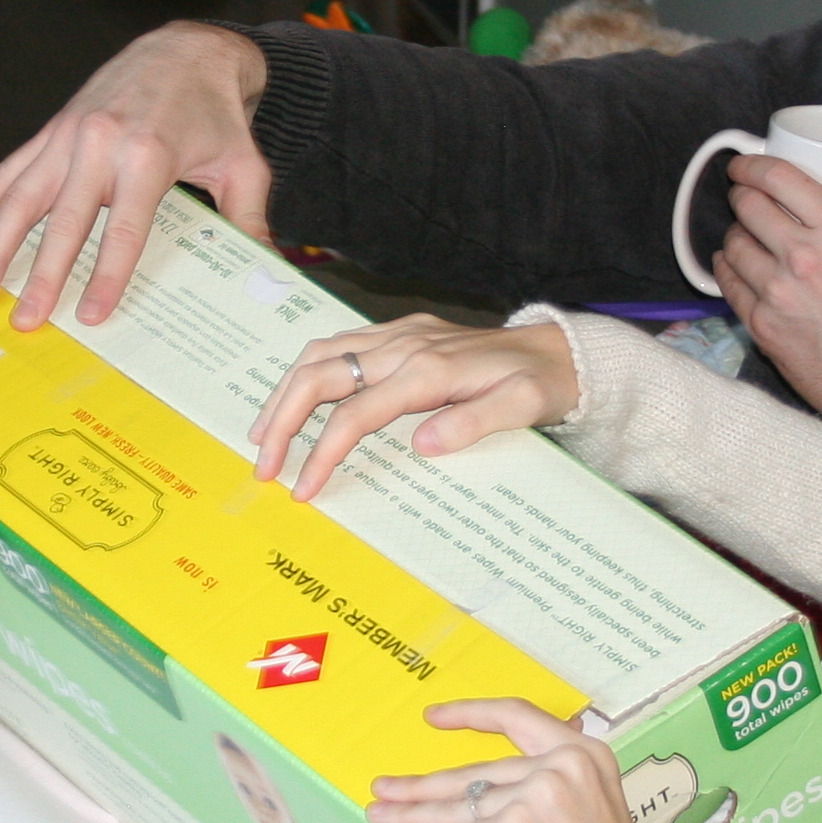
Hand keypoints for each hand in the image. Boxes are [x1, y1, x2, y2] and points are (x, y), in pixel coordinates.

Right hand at [0, 23, 273, 329]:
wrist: (186, 49)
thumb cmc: (215, 112)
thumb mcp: (245, 164)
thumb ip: (247, 218)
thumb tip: (262, 271)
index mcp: (149, 156)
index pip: (123, 230)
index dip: (106, 275)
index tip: (89, 314)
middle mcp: (101, 144)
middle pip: (65, 222)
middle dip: (42, 275)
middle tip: (25, 320)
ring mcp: (69, 135)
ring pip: (22, 197)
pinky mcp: (52, 130)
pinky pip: (8, 171)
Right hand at [249, 316, 580, 499]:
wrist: (557, 350)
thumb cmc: (539, 383)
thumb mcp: (522, 406)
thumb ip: (474, 424)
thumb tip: (422, 443)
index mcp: (428, 370)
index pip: (355, 413)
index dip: (322, 451)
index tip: (304, 488)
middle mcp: (404, 346)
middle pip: (319, 375)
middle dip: (282, 419)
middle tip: (264, 466)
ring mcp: (399, 335)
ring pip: (321, 354)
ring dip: (285, 393)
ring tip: (264, 435)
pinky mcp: (401, 333)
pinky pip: (338, 345)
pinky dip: (307, 373)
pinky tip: (296, 399)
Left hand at [364, 702, 676, 822]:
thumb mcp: (594, 818)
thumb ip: (555, 793)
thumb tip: (489, 795)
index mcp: (587, 755)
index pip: (518, 717)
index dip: (471, 715)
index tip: (433, 717)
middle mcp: (563, 765)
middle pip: (476, 773)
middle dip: (423, 785)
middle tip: (384, 787)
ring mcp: (538, 794)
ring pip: (460, 807)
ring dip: (413, 814)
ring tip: (379, 814)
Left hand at [716, 163, 821, 431]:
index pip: (780, 180)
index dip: (754, 164)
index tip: (747, 163)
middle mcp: (803, 259)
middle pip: (748, 207)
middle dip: (743, 194)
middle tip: (749, 196)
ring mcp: (776, 295)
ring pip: (733, 243)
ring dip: (736, 231)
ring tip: (748, 232)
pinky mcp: (761, 327)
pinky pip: (727, 283)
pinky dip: (727, 267)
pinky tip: (736, 263)